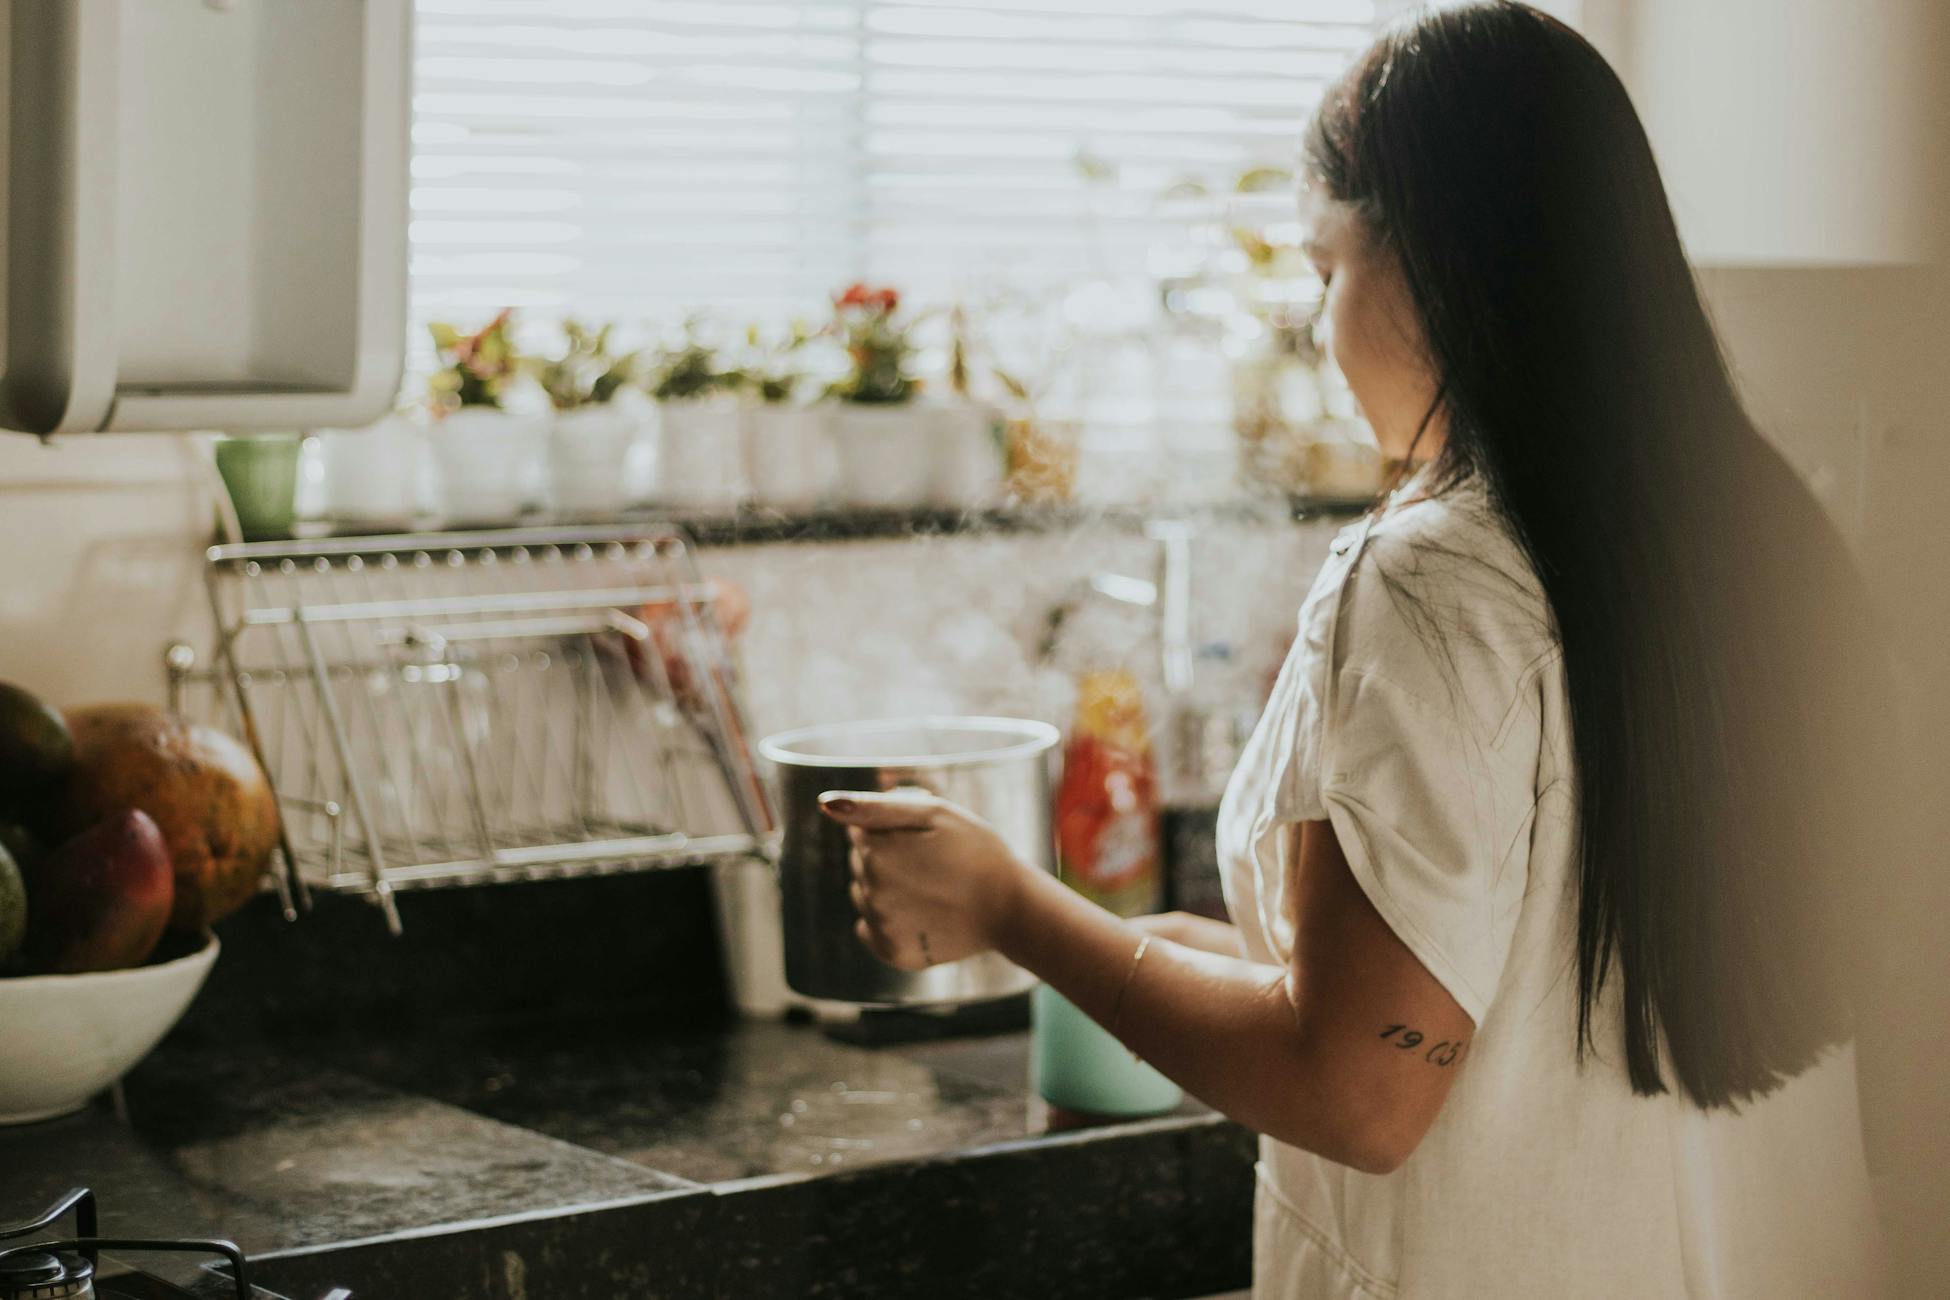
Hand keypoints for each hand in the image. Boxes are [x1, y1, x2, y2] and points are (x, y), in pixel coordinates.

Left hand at [818, 790, 1031, 971]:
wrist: (1010, 907)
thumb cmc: (976, 850)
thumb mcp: (933, 814)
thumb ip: (875, 808)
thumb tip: (825, 804)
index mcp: (875, 853)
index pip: (859, 832)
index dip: (892, 830)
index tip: (924, 837)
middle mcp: (870, 891)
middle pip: (861, 863)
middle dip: (888, 857)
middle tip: (932, 861)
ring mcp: (880, 926)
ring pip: (864, 895)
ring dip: (886, 888)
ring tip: (929, 887)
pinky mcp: (893, 952)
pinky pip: (870, 929)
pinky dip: (887, 921)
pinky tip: (919, 913)